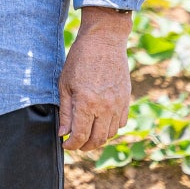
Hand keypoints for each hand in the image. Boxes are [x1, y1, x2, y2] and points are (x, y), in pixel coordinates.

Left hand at [58, 6, 133, 151]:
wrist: (104, 42)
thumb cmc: (79, 60)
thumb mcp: (65, 84)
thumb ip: (66, 111)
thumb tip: (63, 133)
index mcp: (87, 104)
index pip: (80, 136)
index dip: (71, 144)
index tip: (65, 144)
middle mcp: (105, 108)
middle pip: (97, 140)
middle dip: (85, 146)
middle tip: (75, 144)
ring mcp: (118, 105)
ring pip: (110, 134)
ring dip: (98, 138)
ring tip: (87, 134)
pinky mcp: (126, 100)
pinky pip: (121, 123)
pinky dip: (111, 128)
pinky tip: (101, 123)